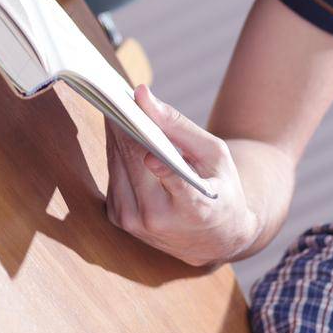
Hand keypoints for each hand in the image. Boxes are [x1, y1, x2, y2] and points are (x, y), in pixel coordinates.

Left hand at [104, 85, 258, 265]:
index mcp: (194, 208)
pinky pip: (111, 174)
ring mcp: (134, 223)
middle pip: (133, 161)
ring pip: (116, 164)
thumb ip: (179, 125)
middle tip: (116, 93)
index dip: (158, 160)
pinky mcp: (119, 219)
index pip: (174, 183)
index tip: (143, 131)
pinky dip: (115, 151)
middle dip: (124, 124)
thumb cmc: (221, 188)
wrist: (216, 239)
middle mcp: (159, 220)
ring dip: (115, 134)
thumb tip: (142, 94)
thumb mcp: (215, 154)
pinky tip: (119, 131)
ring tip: (117, 107)